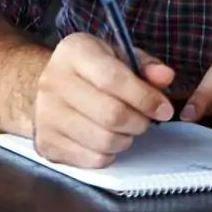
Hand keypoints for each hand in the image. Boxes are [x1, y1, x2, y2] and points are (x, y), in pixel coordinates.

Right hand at [30, 32, 175, 168]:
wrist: (47, 88)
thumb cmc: (90, 71)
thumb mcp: (117, 56)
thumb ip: (144, 65)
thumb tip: (165, 77)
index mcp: (74, 52)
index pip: (112, 78)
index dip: (144, 97)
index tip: (164, 109)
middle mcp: (53, 81)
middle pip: (110, 114)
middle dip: (138, 122)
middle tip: (144, 120)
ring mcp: (46, 115)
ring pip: (103, 141)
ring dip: (125, 140)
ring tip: (125, 129)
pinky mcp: (46, 143)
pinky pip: (92, 160)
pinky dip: (109, 154)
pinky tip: (107, 140)